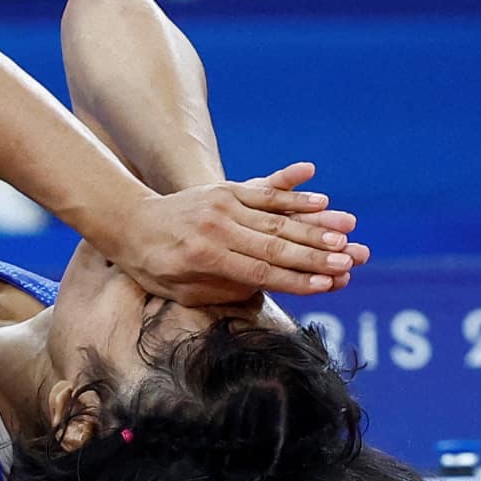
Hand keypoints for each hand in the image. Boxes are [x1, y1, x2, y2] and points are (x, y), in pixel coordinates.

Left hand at [105, 162, 362, 305]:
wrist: (130, 221)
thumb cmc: (155, 266)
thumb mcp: (181, 291)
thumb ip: (222, 290)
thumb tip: (263, 287)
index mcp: (205, 258)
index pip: (261, 272)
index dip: (298, 279)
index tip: (329, 285)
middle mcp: (217, 229)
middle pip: (276, 245)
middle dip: (317, 255)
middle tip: (350, 261)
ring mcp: (222, 205)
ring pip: (276, 218)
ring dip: (314, 227)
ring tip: (346, 235)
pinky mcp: (225, 190)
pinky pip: (266, 192)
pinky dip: (295, 195)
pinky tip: (322, 198)